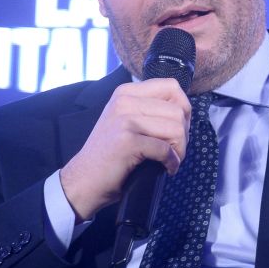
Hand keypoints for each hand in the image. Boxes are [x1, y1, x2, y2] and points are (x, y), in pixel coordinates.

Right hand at [60, 79, 190, 220]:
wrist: (84, 180)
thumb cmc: (110, 155)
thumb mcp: (125, 121)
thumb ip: (148, 109)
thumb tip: (184, 110)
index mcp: (126, 92)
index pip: (171, 87)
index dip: (183, 109)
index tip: (177, 129)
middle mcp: (124, 101)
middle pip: (178, 110)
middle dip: (184, 134)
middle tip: (174, 151)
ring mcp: (125, 120)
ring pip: (176, 128)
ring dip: (180, 150)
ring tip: (170, 160)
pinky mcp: (127, 141)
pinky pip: (166, 149)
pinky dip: (171, 162)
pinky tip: (166, 169)